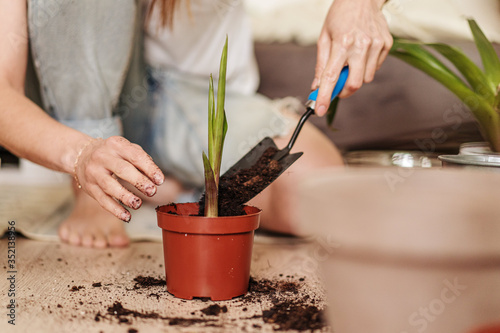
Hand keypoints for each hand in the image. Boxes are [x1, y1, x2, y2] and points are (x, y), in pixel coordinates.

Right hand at [74, 136, 164, 221]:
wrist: (82, 155)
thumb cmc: (112, 154)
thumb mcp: (126, 149)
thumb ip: (142, 160)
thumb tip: (156, 177)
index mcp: (116, 145)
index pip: (135, 156)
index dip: (149, 168)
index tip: (160, 180)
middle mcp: (103, 157)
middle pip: (122, 169)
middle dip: (138, 181)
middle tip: (152, 191)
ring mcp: (94, 173)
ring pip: (110, 186)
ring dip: (125, 197)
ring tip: (138, 204)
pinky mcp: (90, 187)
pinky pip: (102, 200)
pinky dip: (115, 210)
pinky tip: (127, 216)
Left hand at [312, 0, 391, 115]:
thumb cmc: (340, 16)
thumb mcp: (324, 37)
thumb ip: (320, 64)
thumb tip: (316, 87)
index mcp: (342, 43)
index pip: (331, 77)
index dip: (324, 96)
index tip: (319, 110)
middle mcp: (361, 45)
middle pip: (354, 84)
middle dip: (344, 90)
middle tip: (338, 86)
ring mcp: (376, 45)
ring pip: (366, 78)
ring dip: (356, 76)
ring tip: (350, 60)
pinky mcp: (386, 44)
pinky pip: (375, 67)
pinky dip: (366, 66)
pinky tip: (361, 53)